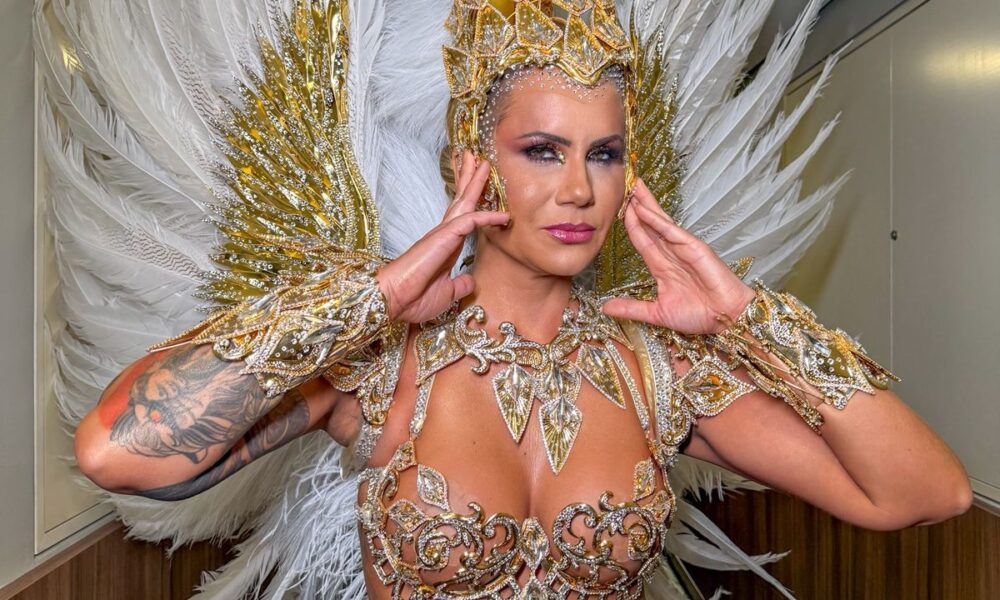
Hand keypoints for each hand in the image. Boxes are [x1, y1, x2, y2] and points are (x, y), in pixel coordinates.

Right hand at [376, 151, 508, 322]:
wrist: (393, 301)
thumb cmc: (413, 298)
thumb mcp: (447, 293)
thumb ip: (459, 285)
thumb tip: (470, 281)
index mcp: (444, 246)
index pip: (461, 217)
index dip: (469, 200)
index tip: (479, 187)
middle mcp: (443, 236)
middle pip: (460, 201)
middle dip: (470, 179)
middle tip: (479, 159)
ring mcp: (442, 235)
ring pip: (464, 202)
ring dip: (475, 182)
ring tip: (484, 163)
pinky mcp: (444, 238)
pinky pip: (471, 222)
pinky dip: (488, 217)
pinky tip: (503, 215)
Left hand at [601, 178, 755, 333]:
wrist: (725, 319)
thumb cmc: (699, 315)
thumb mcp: (657, 313)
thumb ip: (632, 308)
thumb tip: (605, 308)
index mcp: (662, 266)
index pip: (641, 239)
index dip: (630, 224)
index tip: (617, 209)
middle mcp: (670, 253)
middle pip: (649, 224)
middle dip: (637, 205)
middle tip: (624, 184)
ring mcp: (682, 248)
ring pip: (659, 222)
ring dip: (645, 204)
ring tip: (633, 187)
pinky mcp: (694, 247)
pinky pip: (671, 231)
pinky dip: (656, 220)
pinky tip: (643, 209)